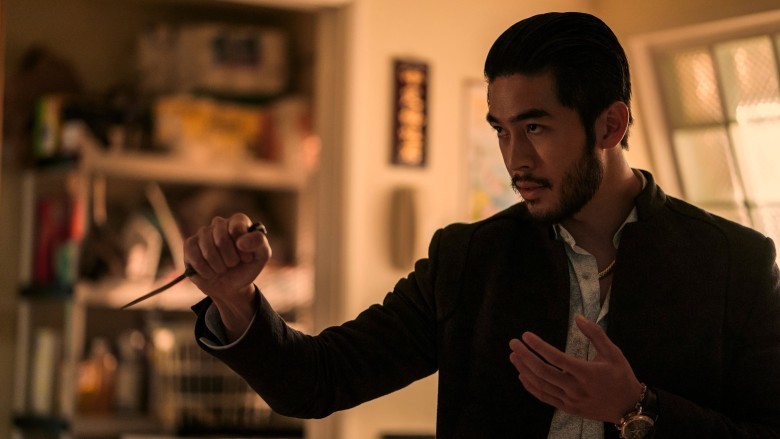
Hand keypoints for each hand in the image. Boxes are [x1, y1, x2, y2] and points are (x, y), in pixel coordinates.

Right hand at [184, 213, 271, 338]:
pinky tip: (210, 273)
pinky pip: (194, 256)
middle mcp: (219, 224)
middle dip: (230, 259)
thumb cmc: (247, 267)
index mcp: (237, 222)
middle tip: (233, 265)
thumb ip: (259, 243)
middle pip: (221, 238)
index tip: (246, 258)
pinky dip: (205, 270)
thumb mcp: (261, 256)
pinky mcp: (189, 245)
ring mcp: (203, 233)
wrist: (231, 287)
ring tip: (222, 269)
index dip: (242, 247)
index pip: (237, 226)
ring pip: (207, 249)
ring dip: (218, 266)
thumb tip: (240, 241)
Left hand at [508, 315, 642, 423]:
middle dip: (525, 356)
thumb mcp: (613, 353)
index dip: (538, 346)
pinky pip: (544, 397)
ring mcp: (570, 400)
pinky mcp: (568, 408)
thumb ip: (595, 334)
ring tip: (514, 356)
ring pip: (541, 385)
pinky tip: (522, 375)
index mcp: (586, 372)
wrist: (629, 407)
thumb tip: (579, 317)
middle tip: (513, 343)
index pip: (556, 357)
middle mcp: (576, 387)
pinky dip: (531, 387)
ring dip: (524, 370)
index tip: (526, 336)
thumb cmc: (621, 376)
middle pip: (543, 371)